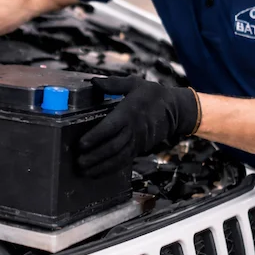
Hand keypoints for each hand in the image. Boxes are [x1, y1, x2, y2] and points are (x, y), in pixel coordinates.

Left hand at [77, 76, 200, 176]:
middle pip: (113, 147)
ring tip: (84, 171)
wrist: (175, 110)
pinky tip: (97, 173)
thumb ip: (113, 83)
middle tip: (78, 161)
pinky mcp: (139, 149)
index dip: (95, 137)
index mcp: (129, 112)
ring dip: (100, 166)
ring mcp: (137, 141)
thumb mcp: (135, 83)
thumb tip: (94, 81)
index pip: (110, 127)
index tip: (81, 143)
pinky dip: (110, 169)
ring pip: (118, 158)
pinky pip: (124, 161)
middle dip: (95, 156)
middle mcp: (133, 129)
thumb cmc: (153, 94)